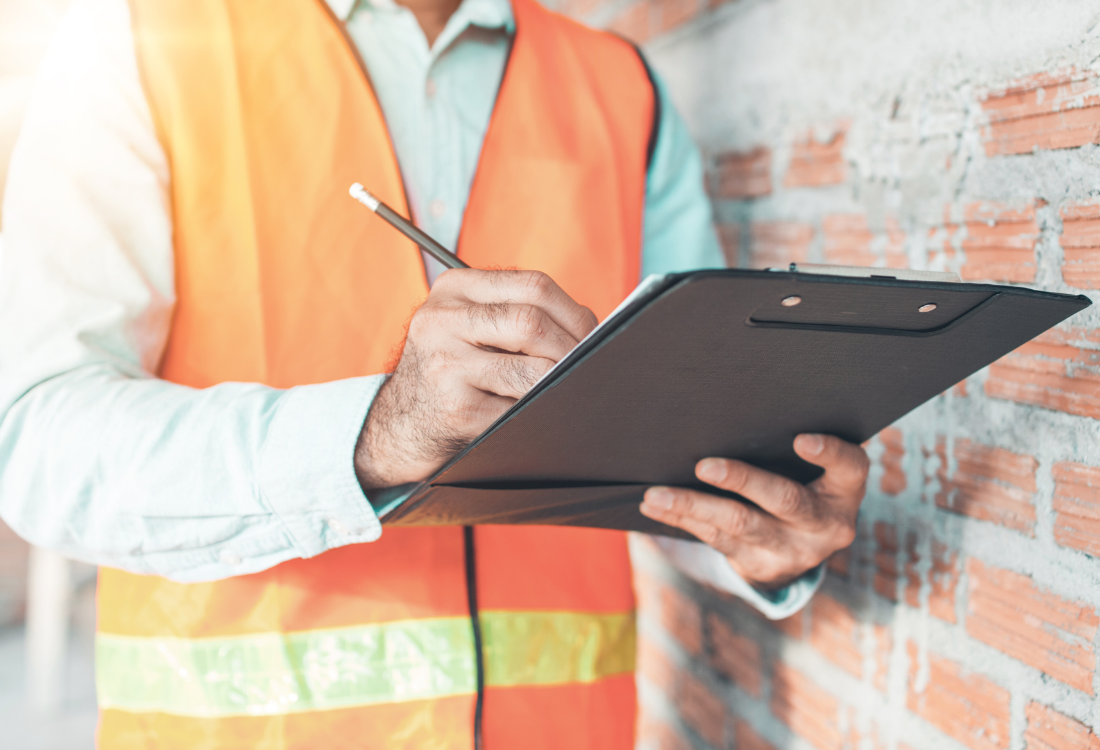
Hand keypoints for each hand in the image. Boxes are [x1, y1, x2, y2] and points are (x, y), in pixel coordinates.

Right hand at [355, 269, 596, 487]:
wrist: (400, 423)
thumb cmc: (452, 370)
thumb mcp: (468, 326)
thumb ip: (516, 313)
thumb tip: (592, 328)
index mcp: (452, 289)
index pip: (533, 286)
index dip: (575, 312)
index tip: (593, 334)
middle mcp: (441, 320)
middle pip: (532, 323)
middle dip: (572, 349)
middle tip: (589, 366)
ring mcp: (444, 365)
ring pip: (531, 371)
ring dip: (558, 383)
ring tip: (565, 388)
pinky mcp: (455, 408)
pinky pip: (519, 409)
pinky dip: (538, 412)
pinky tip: (538, 412)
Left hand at [639, 434, 867, 588]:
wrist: (798, 552)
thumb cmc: (802, 486)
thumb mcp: (813, 472)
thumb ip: (789, 447)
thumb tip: (731, 409)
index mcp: (844, 492)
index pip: (849, 468)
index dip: (829, 453)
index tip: (801, 439)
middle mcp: (824, 525)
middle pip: (784, 500)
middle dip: (742, 481)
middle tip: (704, 466)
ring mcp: (792, 551)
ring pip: (739, 525)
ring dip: (693, 506)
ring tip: (657, 494)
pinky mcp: (759, 565)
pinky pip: (715, 540)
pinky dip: (682, 519)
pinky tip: (656, 506)